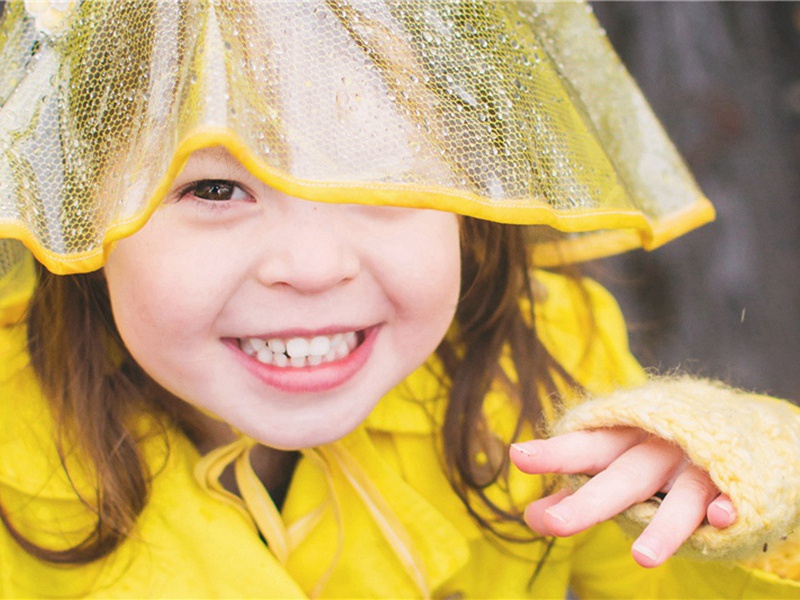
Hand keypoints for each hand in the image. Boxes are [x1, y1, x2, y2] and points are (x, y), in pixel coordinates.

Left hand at [509, 427, 736, 567]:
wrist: (734, 428)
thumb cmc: (657, 454)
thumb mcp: (616, 466)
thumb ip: (577, 491)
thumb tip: (531, 516)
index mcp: (624, 442)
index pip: (585, 448)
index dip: (554, 453)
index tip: (518, 456)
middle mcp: (658, 449)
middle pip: (623, 476)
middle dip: (589, 501)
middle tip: (553, 525)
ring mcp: (699, 464)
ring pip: (682, 494)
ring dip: (664, 524)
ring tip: (642, 559)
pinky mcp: (736, 482)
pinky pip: (733, 496)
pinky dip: (727, 507)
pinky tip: (721, 520)